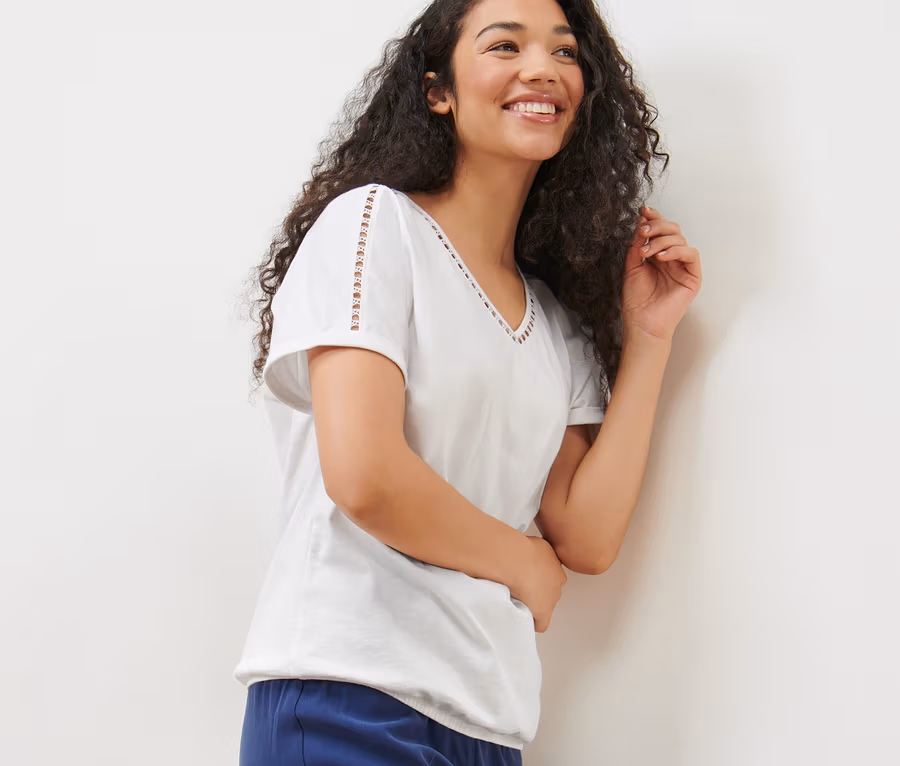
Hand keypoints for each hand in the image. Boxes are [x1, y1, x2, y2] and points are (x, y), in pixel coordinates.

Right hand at [510, 536, 567, 632]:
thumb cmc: (523, 550)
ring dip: (534, 605)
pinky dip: (533, 623)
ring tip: (518, 601)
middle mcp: (557, 585)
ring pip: (544, 607)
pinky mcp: (543, 613)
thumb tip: (536, 554)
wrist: (517, 561)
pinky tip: (524, 619)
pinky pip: (540, 624)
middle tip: (521, 588)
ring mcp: (551, 600)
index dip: (540, 580)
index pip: (552, 579)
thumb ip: (541, 553)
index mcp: (558, 569)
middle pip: (549, 593)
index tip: (529, 578)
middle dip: (537, 592)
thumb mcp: (538, 544)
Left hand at [622, 206, 701, 342]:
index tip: (643, 211)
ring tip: (647, 252)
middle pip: (672, 230)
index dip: (654, 218)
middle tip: (643, 232)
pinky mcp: (693, 276)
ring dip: (662, 240)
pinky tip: (661, 257)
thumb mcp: (632, 266)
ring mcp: (683, 266)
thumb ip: (637, 244)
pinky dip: (676, 250)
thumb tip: (640, 221)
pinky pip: (691, 254)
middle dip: (657, 226)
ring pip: (680, 239)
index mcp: (657, 255)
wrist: (642, 323)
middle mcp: (671, 258)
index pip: (660, 231)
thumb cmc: (636, 301)